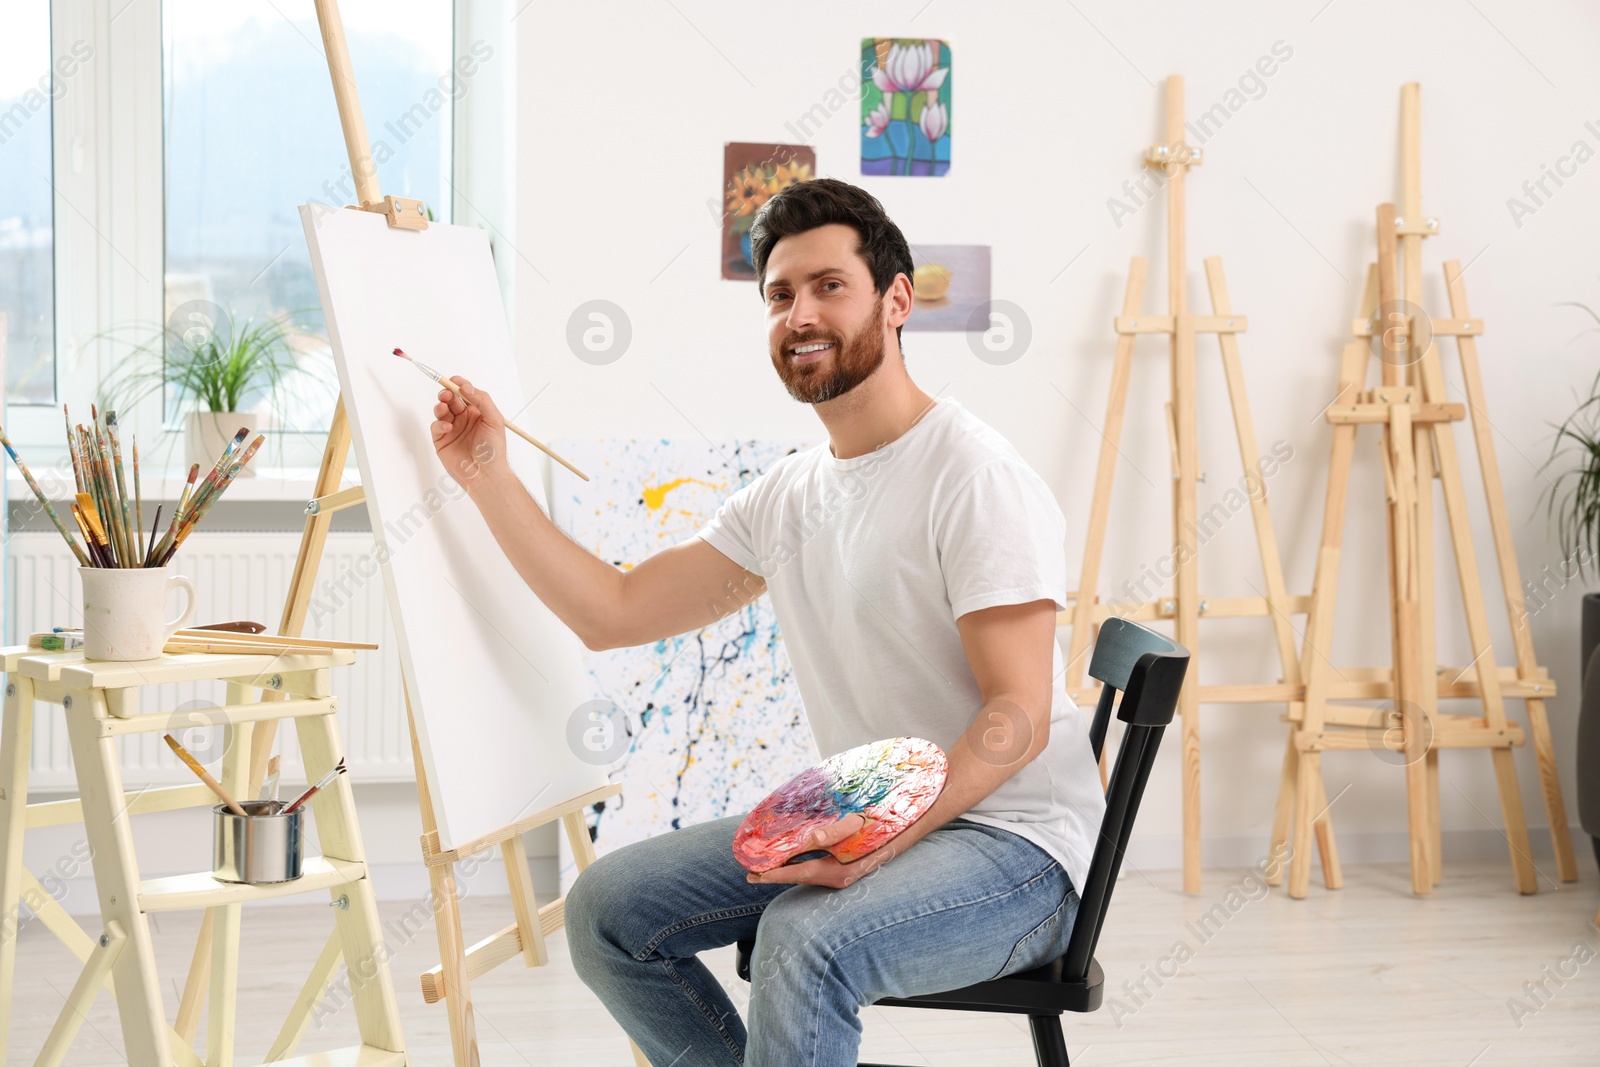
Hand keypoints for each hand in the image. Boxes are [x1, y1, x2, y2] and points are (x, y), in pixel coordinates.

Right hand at [430, 377, 505, 487]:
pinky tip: (447, 426)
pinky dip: (439, 423)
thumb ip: (482, 400)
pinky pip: (436, 426)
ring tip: (443, 407)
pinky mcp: (442, 440)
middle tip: (445, 393)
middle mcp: (464, 419)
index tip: (454, 380)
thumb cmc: (493, 450)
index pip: (466, 393)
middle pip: (451, 399)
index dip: (459, 385)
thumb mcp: (495, 420)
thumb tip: (467, 387)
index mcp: (477, 413)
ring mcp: (452, 429)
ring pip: (441, 410)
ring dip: (441, 406)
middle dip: (447, 393)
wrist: (485, 474)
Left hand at [745, 813, 898, 888]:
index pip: (799, 873)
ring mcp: (845, 873)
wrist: (912, 825)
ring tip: (768, 863)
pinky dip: (803, 862)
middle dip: (776, 873)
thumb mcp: (858, 824)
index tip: (752, 874)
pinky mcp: (849, 866)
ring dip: (789, 867)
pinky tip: (795, 855)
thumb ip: (835, 831)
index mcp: (840, 870)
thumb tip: (813, 837)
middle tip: (751, 871)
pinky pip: (820, 867)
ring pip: (810, 872)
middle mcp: (841, 876)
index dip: (774, 873)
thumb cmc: (883, 823)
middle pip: (801, 876)